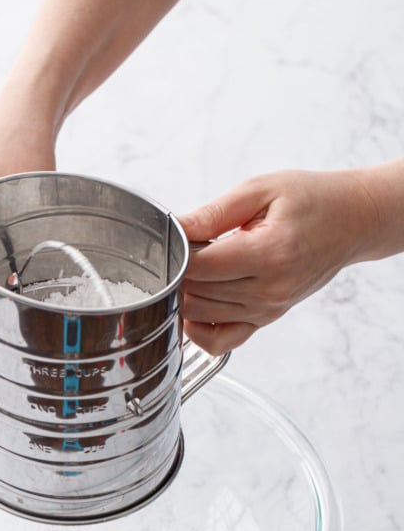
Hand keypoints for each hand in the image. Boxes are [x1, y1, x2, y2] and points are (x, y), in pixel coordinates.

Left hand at [178, 169, 378, 353]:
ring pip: (201, 316)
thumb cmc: (313, 200)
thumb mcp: (261, 190)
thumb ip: (215, 213)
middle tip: (189, 247)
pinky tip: (197, 306)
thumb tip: (176, 227)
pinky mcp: (267, 318)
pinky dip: (199, 330)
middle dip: (181, 271)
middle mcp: (269, 289)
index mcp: (268, 253)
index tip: (177, 236)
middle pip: (196, 293)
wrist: (354, 221)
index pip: (199, 268)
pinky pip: (221, 341)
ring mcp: (268, 309)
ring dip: (188, 294)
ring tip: (200, 266)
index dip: (178, 253)